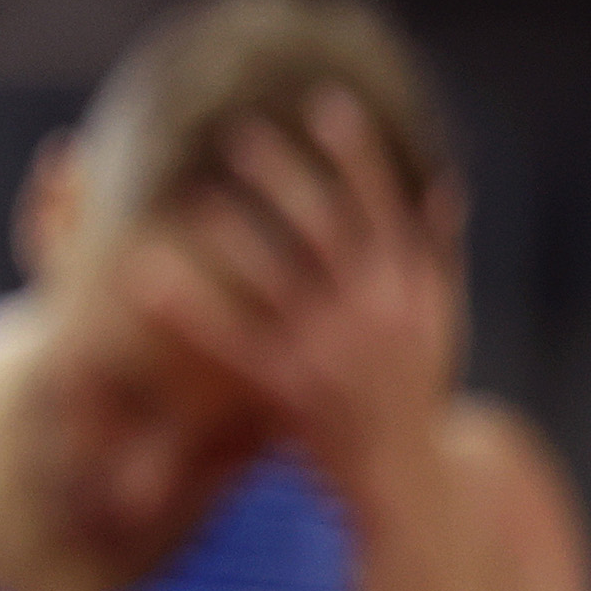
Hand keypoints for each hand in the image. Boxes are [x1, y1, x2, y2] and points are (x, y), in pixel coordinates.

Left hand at [137, 86, 461, 513]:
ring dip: (236, 234)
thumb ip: (439, 252)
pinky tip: (144, 278)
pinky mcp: (289, 390)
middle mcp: (374, 314)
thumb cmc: (418, 391)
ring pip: (278, 279)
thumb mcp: (441, 319)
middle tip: (236, 133)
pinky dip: (188, 309)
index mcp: (409, 289)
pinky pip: (229, 342)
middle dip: (283, 179)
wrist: (414, 484)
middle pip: (323, 229)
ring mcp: (331, 352)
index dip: (356, 155)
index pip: (383, 207)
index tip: (324, 105)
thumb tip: (445, 184)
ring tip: (195, 194)